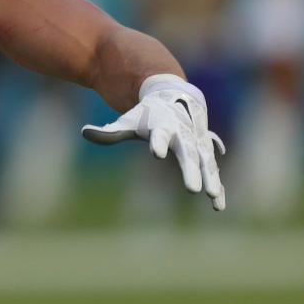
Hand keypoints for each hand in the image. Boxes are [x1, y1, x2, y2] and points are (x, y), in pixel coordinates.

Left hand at [82, 75, 225, 209]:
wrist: (177, 98)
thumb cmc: (148, 114)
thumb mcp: (128, 121)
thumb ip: (109, 131)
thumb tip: (84, 132)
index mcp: (162, 125)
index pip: (158, 135)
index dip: (157, 143)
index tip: (156, 153)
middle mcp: (183, 134)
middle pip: (187, 153)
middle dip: (190, 170)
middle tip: (192, 189)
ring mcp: (198, 143)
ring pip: (206, 162)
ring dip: (210, 179)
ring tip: (212, 197)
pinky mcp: (205, 152)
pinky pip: (212, 170)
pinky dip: (218, 185)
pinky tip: (219, 205)